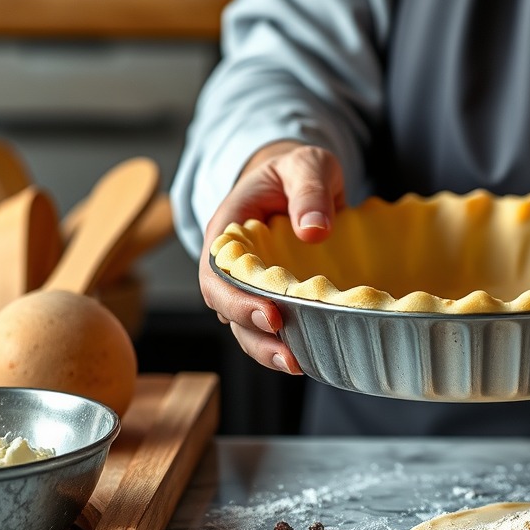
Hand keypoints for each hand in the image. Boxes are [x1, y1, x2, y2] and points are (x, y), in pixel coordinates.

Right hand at [199, 141, 345, 374]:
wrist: (301, 178)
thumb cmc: (296, 170)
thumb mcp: (306, 165)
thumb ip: (308, 190)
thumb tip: (313, 231)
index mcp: (227, 231)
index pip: (215, 274)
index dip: (236, 300)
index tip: (270, 314)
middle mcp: (232, 264)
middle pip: (226, 309)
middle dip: (254, 335)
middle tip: (289, 353)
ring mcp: (251, 283)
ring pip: (247, 326)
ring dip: (268, 350)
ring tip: (299, 365)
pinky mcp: (273, 295)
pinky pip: (272, 325)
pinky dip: (287, 343)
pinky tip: (312, 356)